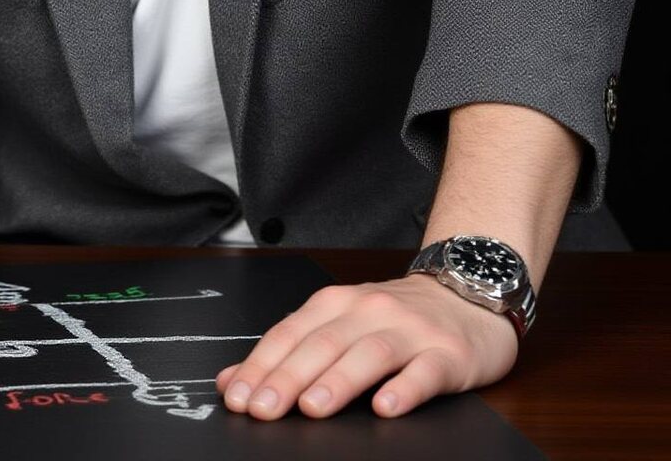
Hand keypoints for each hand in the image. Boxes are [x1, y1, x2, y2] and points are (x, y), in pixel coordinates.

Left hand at [215, 274, 517, 418]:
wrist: (466, 293)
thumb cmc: (395, 317)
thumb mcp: (339, 324)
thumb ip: (291, 350)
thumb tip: (234, 380)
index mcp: (336, 304)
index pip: (290, 334)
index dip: (261, 365)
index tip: (237, 395)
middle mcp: (368, 311)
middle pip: (322, 344)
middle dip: (288, 378)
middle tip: (263, 408)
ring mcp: (409, 331)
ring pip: (368, 355)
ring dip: (337, 382)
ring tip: (312, 408)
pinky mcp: (447, 354)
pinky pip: (424, 373)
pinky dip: (404, 389)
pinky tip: (386, 407)